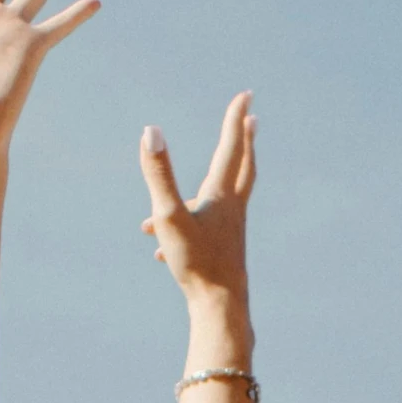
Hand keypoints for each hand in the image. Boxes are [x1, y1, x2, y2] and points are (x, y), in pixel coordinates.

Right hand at [140, 91, 257, 307]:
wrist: (220, 308)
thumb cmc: (197, 262)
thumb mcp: (170, 216)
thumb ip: (159, 174)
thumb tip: (150, 131)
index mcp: (221, 195)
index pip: (231, 146)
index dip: (235, 118)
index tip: (246, 94)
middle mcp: (231, 209)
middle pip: (241, 168)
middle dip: (243, 142)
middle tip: (251, 121)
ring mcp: (229, 232)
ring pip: (216, 203)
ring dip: (201, 191)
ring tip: (162, 209)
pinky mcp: (223, 253)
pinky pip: (202, 234)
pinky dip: (184, 231)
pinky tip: (159, 250)